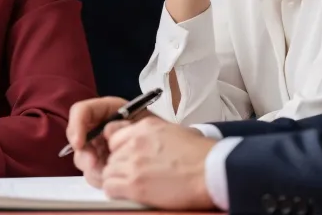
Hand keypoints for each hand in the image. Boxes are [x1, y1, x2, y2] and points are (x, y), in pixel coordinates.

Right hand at [66, 97, 155, 187]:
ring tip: (107, 176)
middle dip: (83, 153)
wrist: (173, 157)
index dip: (76, 126)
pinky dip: (98, 178)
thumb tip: (106, 133)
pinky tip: (110, 180)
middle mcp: (99, 128)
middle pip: (77, 138)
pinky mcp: (103, 165)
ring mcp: (99, 148)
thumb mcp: (146, 123)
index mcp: (107, 111)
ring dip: (91, 168)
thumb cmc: (161, 135)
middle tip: (93, 164)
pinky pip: (92, 173)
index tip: (79, 143)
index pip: (81, 111)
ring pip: (82, 158)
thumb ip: (124, 125)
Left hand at [101, 117, 215, 209]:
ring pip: (108, 171)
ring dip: (117, 178)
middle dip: (119, 165)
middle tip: (132, 174)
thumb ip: (153, 134)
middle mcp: (134, 142)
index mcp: (144, 127)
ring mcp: (133, 163)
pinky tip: (128, 193)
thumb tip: (148, 143)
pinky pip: (110, 186)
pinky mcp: (135, 185)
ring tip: (132, 185)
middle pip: (111, 155)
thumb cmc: (202, 155)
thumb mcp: (174, 132)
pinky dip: (116, 191)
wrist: (213, 171)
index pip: (113, 134)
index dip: (118, 148)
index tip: (124, 156)